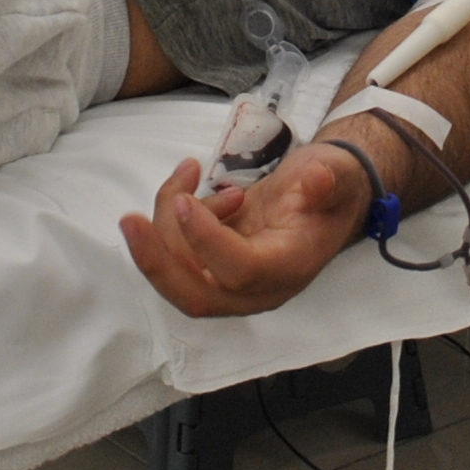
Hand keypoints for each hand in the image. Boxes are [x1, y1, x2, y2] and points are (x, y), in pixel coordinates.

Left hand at [122, 148, 367, 316]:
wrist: (324, 196)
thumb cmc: (330, 187)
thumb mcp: (339, 176)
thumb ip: (329, 180)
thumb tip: (317, 180)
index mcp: (288, 269)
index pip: (240, 271)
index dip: (207, 241)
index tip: (185, 201)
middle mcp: (256, 288)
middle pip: (196, 297)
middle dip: (157, 262)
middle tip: (130, 221)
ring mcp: (230, 281)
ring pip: (178, 271)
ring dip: (165, 221)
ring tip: (189, 172)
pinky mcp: (212, 267)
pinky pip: (175, 255)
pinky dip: (170, 218)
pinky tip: (192, 184)